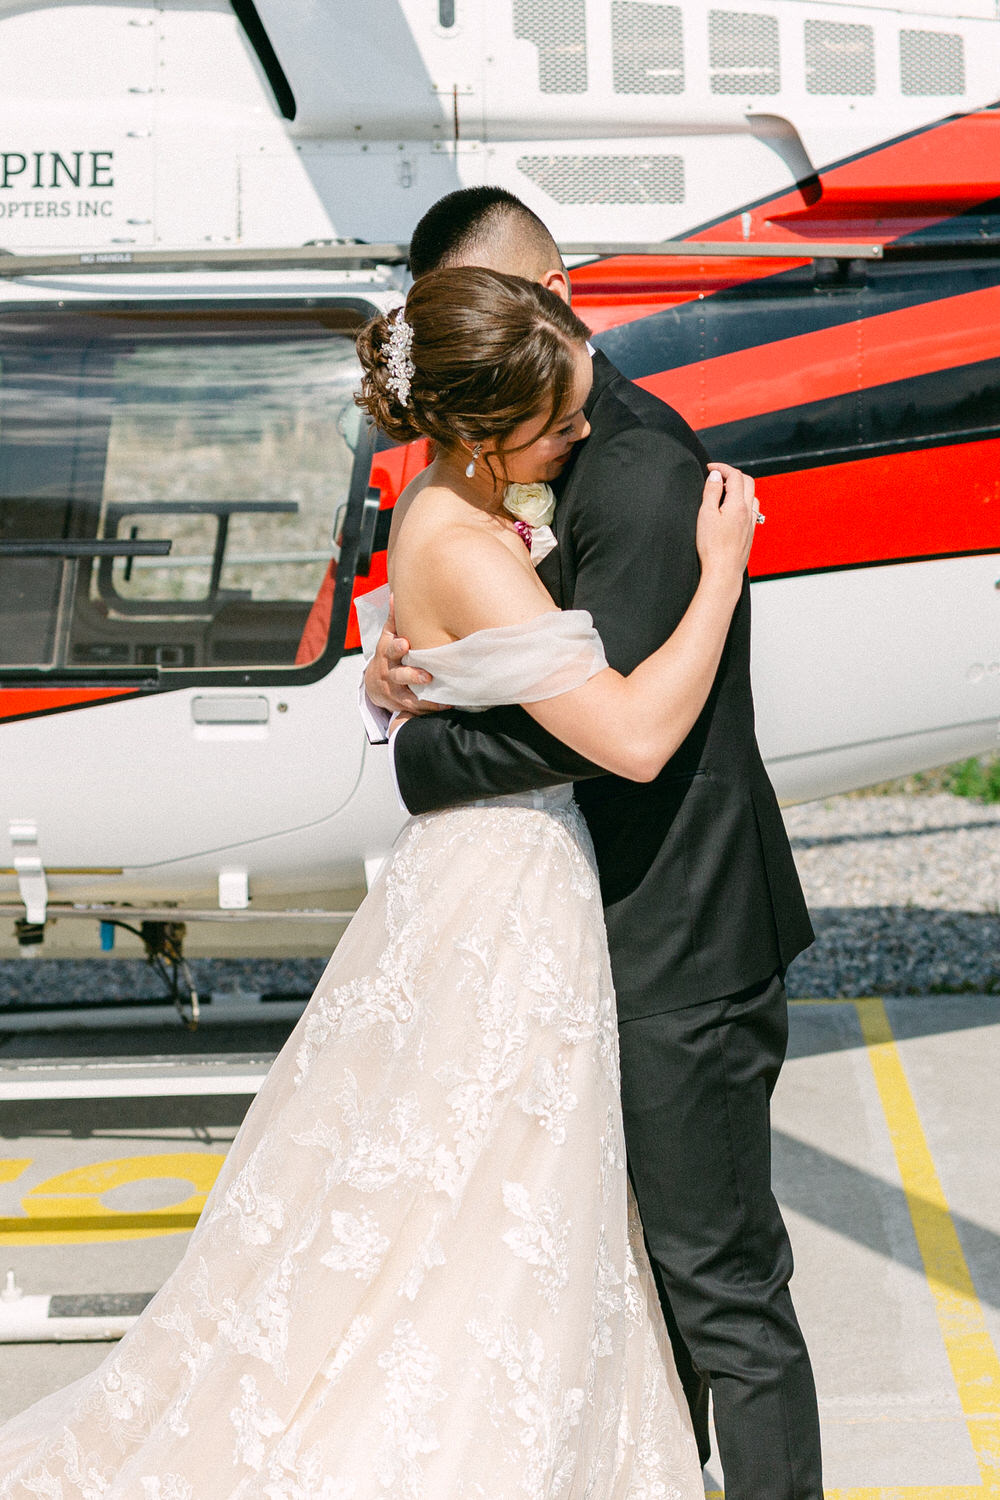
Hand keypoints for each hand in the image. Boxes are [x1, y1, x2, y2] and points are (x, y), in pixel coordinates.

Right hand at [362, 593, 452, 715]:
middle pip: (400, 674)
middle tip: (426, 676)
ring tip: (440, 698)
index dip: (397, 647)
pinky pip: (415, 708)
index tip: (405, 644)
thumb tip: (395, 593)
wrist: (373, 683)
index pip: (391, 649)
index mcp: (388, 653)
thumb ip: (394, 618)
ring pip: (408, 696)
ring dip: (424, 697)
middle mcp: (391, 672)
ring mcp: (395, 690)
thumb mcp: (387, 636)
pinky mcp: (402, 703)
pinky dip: (429, 707)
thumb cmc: (388, 654)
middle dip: (412, 675)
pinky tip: (445, 705)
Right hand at [694, 462, 757, 588]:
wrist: (723, 572)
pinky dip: (744, 502)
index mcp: (738, 505)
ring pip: (752, 496)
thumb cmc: (712, 547)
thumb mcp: (706, 515)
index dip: (722, 467)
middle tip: (717, 477)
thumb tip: (715, 476)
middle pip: (748, 482)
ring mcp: (751, 523)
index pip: (735, 475)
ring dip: (740, 488)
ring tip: (724, 492)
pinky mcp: (750, 534)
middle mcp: (749, 512)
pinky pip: (752, 510)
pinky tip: (733, 510)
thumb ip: (712, 492)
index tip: (709, 468)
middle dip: (732, 475)